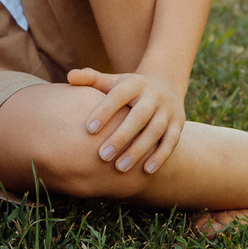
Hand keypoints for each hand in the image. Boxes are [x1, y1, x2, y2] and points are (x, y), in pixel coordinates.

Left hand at [65, 67, 185, 174]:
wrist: (166, 85)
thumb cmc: (128, 89)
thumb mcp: (113, 81)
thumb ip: (91, 79)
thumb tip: (69, 77)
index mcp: (134, 84)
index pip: (118, 96)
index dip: (104, 111)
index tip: (88, 129)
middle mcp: (153, 96)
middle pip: (138, 116)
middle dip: (121, 137)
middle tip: (102, 156)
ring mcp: (167, 111)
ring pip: (155, 131)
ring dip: (139, 150)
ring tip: (120, 168)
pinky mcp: (177, 124)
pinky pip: (171, 141)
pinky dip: (160, 156)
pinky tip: (145, 171)